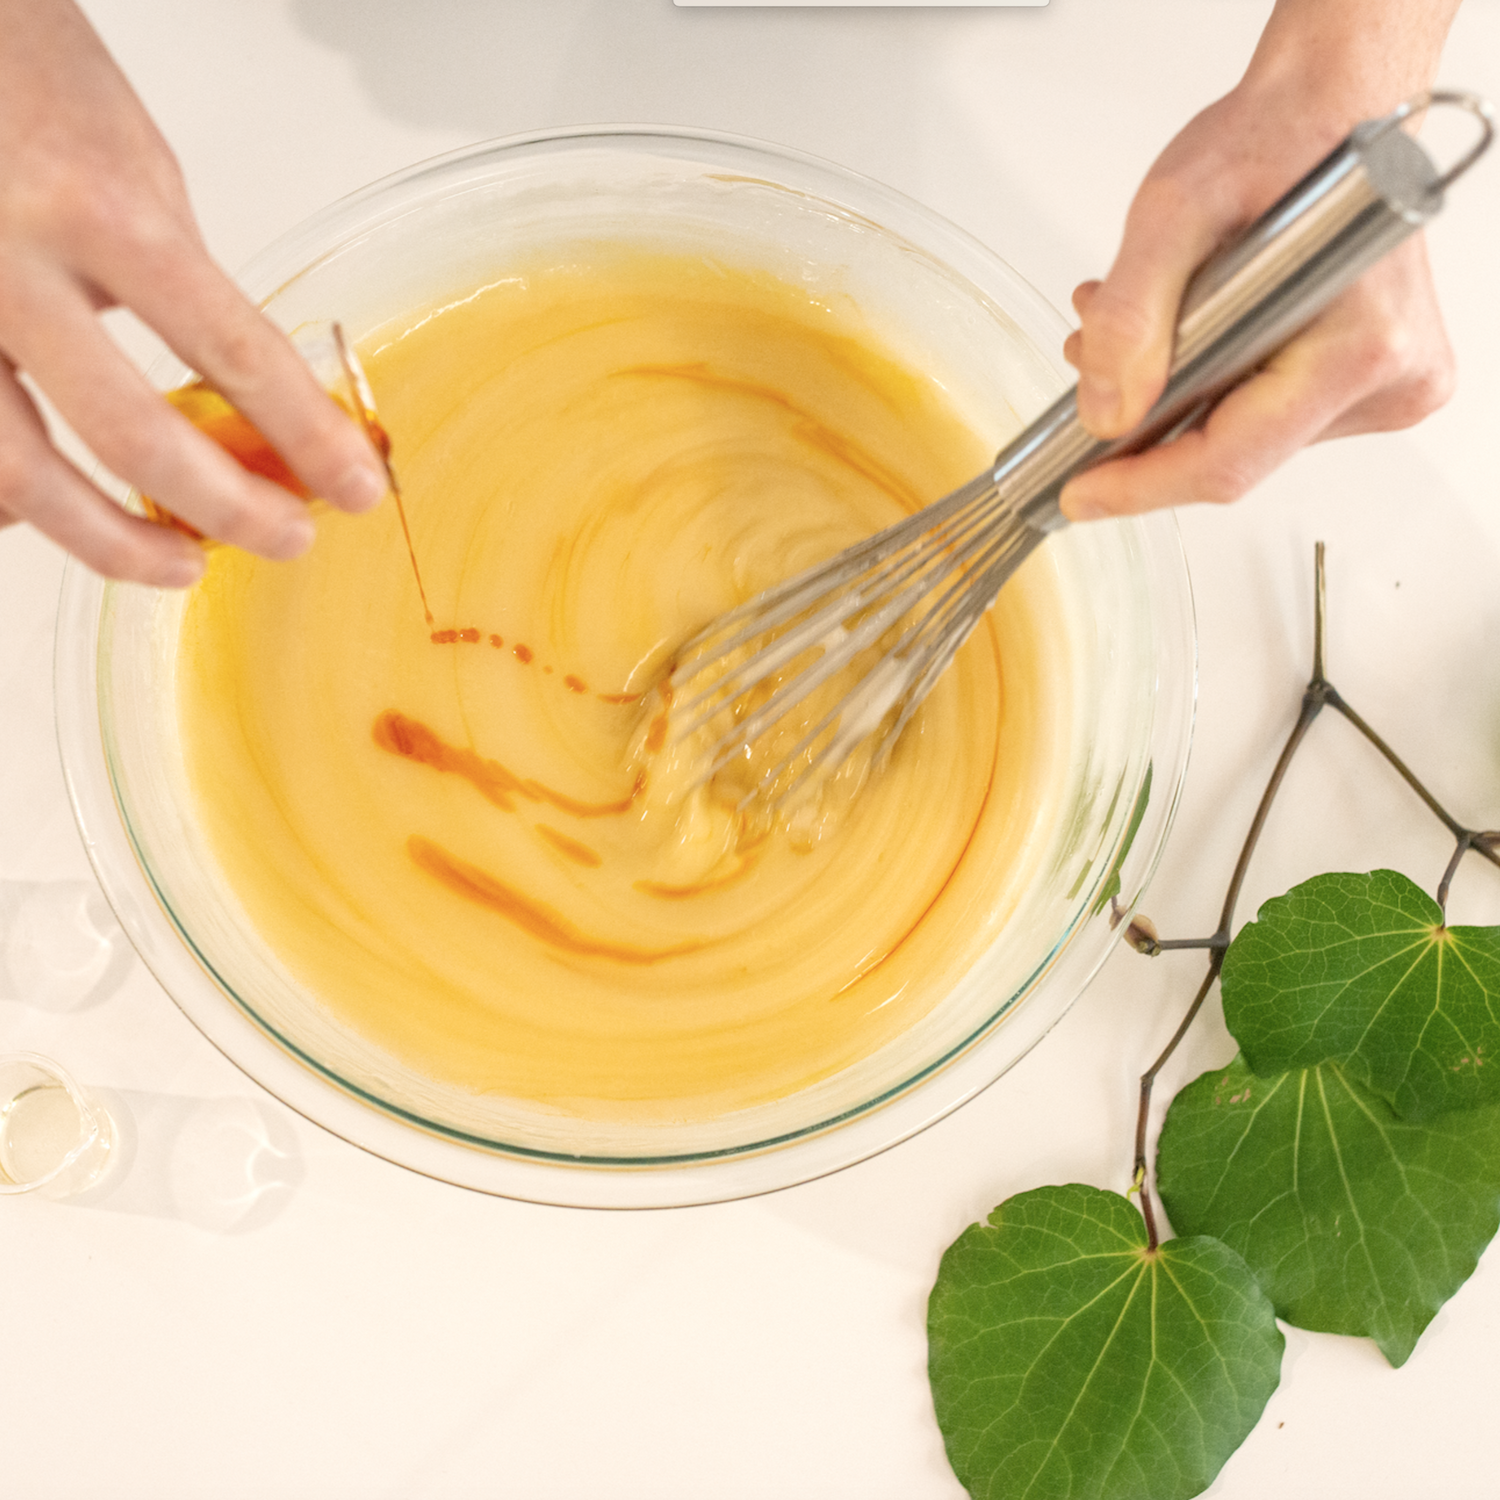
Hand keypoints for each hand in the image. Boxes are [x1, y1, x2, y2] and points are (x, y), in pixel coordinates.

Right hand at [0, 0, 388, 584]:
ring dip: (111, 541)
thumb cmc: (35, 86)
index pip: (235, 353)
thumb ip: (184, 288)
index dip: (307, 436)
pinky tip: (61, 510)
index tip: (355, 488)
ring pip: (19, 473)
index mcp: (101, 213)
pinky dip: (18, 500)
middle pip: (132, 435)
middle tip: (285, 539)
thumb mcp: (141, 173)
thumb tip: (247, 395)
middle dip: (227, 511)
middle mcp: (12, 265)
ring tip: (179, 563)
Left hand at [1059, 0, 1460, 521]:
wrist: (1326, 111)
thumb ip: (1132, 316)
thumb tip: (1106, 415)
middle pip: (1229, 456)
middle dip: (1145, 430)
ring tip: (1131, 332)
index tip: (1078, 495)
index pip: (1228, 460)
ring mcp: (1384, 387)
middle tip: (1087, 374)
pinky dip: (1205, 386)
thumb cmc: (1273, 143)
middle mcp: (1389, 378)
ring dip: (1170, 400)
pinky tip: (1179, 338)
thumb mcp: (1175, 210)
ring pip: (1240, 439)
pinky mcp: (1367, 385)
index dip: (1140, 485)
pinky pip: (1260, 415)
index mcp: (1359, 346)